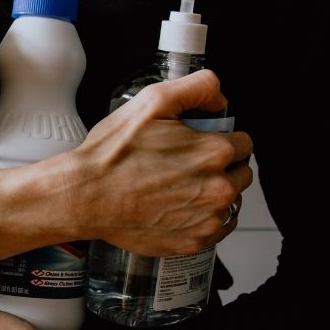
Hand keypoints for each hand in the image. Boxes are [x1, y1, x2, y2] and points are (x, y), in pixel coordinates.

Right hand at [70, 69, 252, 255]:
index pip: (244, 143)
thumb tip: (219, 97)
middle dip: (222, 166)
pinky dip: (203, 218)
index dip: (222, 138)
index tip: (200, 142)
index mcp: (214, 152)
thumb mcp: (152, 101)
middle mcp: (219, 189)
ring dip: (214, 192)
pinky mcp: (193, 242)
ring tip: (179, 186)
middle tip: (186, 163)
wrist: (86, 196)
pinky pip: (216, 228)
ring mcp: (207, 220)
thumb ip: (196, 87)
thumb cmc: (113, 153)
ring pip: (230, 202)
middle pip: (241, 173)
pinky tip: (178, 207)